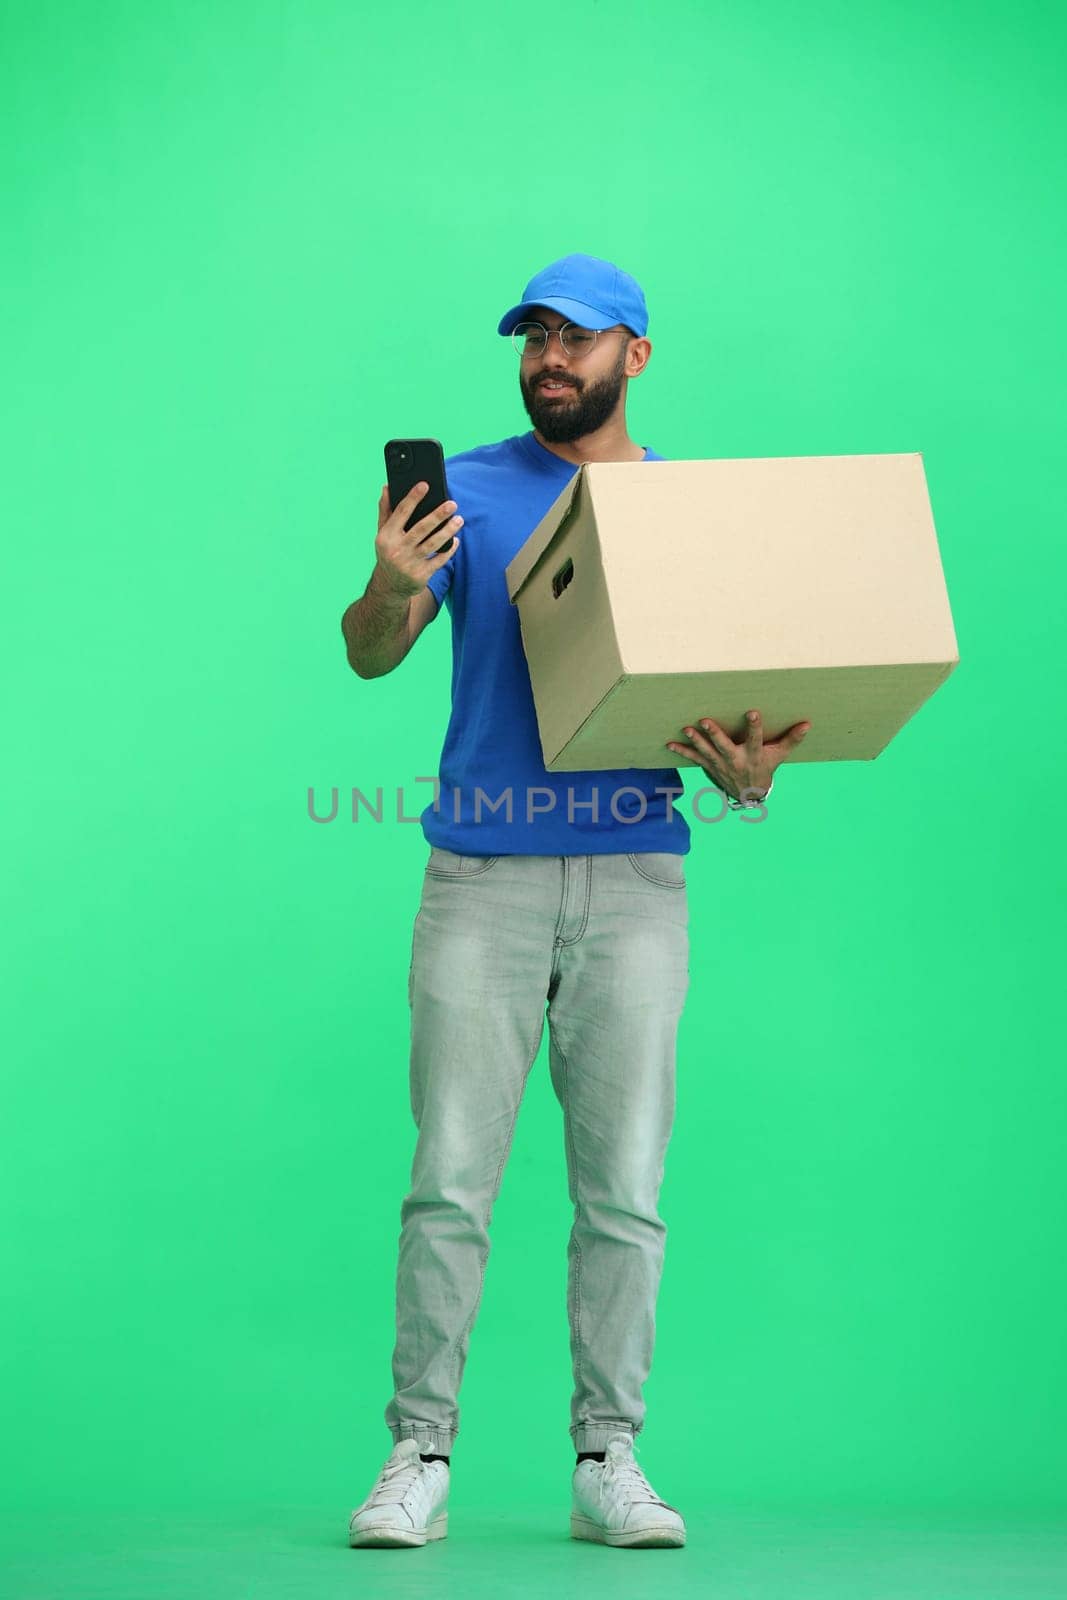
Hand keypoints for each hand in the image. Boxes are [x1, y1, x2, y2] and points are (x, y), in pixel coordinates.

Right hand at [373, 481, 462, 598]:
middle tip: (452, 504)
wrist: (389, 586)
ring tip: (459, 519)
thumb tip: (387, 487)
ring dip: (448, 531)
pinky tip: (455, 540)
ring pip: (433, 543)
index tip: (425, 485)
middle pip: (421, 528)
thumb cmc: (388, 552)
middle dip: (438, 515)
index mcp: (387, 535)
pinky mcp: (421, 575)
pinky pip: (439, 560)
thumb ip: (385, 510)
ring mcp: (409, 563)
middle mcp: (397, 549)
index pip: (401, 512)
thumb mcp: (382, 533)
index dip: (413, 497)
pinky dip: (449, 549)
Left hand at [666, 709, 811, 801]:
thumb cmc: (765, 768)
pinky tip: (669, 744)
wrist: (750, 794)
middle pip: (725, 746)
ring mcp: (721, 765)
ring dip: (695, 741)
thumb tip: (808, 723)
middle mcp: (736, 761)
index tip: (752, 712)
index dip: (755, 727)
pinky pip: (694, 759)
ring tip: (686, 729)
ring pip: (707, 752)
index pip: (756, 739)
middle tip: (704, 721)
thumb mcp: (779, 755)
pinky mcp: (710, 767)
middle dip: (715, 734)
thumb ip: (791, 739)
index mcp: (754, 755)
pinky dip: (682, 752)